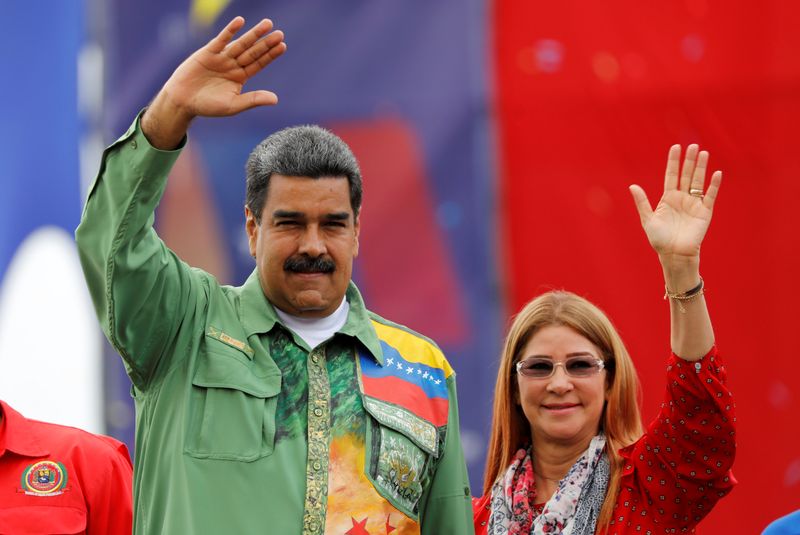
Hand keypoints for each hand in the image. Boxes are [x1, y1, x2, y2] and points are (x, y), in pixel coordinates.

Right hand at [143, 17, 286, 148]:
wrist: (182, 101)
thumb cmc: (208, 106)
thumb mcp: (233, 105)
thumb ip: (253, 100)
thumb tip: (276, 99)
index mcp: (240, 77)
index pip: (259, 63)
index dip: (270, 55)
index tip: (283, 46)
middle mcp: (233, 65)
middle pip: (253, 52)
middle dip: (266, 43)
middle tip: (280, 33)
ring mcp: (221, 57)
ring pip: (241, 44)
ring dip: (253, 34)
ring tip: (268, 23)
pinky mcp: (208, 52)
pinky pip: (221, 39)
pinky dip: (230, 30)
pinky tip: (241, 21)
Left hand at [629, 144, 721, 266]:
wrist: (674, 254)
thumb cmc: (659, 239)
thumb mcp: (648, 219)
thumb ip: (642, 202)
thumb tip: (632, 186)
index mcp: (668, 198)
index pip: (671, 175)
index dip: (673, 161)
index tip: (676, 147)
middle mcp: (682, 198)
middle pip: (686, 175)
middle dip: (689, 160)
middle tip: (692, 145)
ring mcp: (694, 204)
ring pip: (698, 182)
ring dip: (701, 168)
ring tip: (703, 153)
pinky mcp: (705, 212)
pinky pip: (710, 196)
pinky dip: (713, 185)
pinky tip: (717, 173)